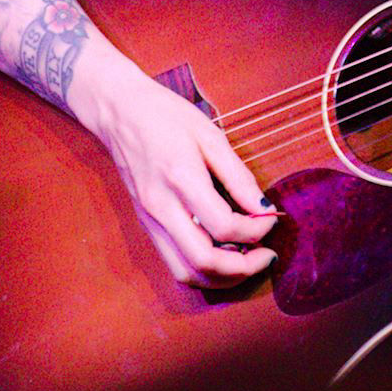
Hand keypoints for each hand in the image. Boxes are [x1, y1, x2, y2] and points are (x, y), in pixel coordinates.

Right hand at [83, 68, 280, 287]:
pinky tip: (223, 255)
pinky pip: (173, 261)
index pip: (223, 226)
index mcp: (181, 179)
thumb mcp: (210, 135)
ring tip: (249, 262)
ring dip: (221, 278)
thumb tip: (264, 207)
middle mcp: (161, 208)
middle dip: (243, 268)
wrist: (119, 112)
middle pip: (203, 262)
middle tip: (267, 256)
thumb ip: (238, 175)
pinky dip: (202, 269)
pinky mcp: (146, 224)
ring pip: (184, 272)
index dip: (256, 230)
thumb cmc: (167, 117)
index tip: (272, 218)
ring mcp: (150, 220)